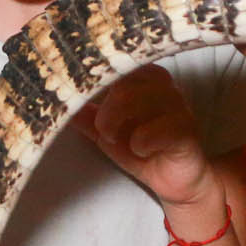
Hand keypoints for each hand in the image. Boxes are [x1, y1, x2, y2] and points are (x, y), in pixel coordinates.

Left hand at [76, 66, 214, 209]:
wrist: (174, 182)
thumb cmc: (143, 150)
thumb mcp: (107, 134)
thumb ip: (87, 118)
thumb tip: (58, 104)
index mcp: (146, 81)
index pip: (122, 64)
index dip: (100, 77)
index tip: (80, 90)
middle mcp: (166, 89)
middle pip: (131, 79)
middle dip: (107, 105)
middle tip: (101, 129)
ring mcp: (179, 109)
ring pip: (148, 97)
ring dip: (120, 118)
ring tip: (110, 138)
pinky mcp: (187, 133)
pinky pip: (166, 127)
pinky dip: (144, 139)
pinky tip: (139, 150)